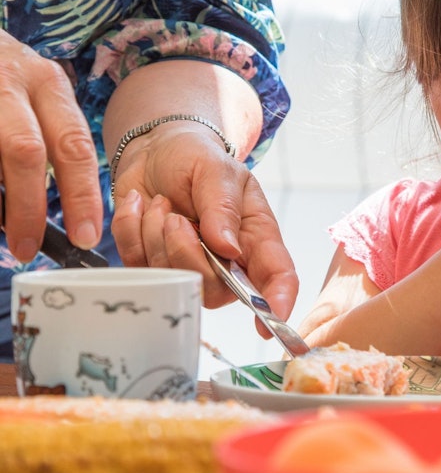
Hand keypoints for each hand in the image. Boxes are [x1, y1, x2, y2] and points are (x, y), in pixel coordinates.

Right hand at [0, 29, 101, 260]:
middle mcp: (11, 82)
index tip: (86, 236)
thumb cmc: (2, 79)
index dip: (83, 195)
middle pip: (26, 152)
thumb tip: (53, 211)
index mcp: (47, 84)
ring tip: (3, 227)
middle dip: (30, 208)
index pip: (75, 145)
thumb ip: (46, 141)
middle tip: (29, 248)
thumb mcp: (32, 95)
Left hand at [109, 123, 297, 334]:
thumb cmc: (196, 158)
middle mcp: (228, 261)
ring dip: (155, 236)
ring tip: (160, 203)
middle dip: (185, 254)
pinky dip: (131, 231)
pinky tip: (141, 208)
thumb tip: (228, 249)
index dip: (277, 303)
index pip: (277, 276)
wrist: (155, 150)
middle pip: (214, 289)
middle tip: (174, 217)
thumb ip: (222, 207)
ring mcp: (190, 267)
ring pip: (173, 280)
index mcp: (256, 237)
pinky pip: (137, 266)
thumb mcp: (216, 170)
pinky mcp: (154, 265)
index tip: (267, 322)